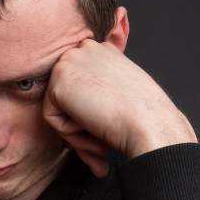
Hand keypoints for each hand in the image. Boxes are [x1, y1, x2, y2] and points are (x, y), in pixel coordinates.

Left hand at [42, 40, 196, 176]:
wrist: (149, 124)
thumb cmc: (142, 117)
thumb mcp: (119, 96)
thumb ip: (97, 95)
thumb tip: (78, 113)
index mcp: (103, 51)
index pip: (79, 88)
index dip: (88, 117)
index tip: (104, 138)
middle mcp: (85, 49)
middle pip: (66, 97)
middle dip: (79, 128)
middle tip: (101, 150)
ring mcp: (71, 60)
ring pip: (57, 108)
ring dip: (76, 133)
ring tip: (100, 145)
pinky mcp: (59, 78)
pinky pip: (51, 116)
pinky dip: (67, 133)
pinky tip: (91, 130)